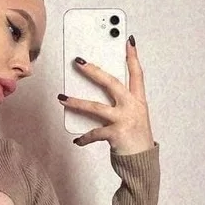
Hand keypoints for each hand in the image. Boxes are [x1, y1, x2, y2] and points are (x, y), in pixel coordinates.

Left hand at [58, 38, 154, 154]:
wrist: (143, 164)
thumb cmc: (136, 140)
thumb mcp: (134, 118)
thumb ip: (121, 105)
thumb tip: (96, 94)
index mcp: (138, 102)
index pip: (137, 74)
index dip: (133, 57)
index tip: (128, 41)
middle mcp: (133, 108)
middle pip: (111, 83)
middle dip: (94, 71)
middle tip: (79, 62)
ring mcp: (124, 120)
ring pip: (96, 107)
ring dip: (76, 102)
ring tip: (62, 98)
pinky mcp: (116, 134)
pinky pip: (94, 132)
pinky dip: (84, 137)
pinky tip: (77, 140)